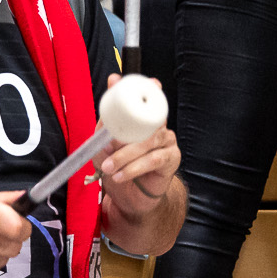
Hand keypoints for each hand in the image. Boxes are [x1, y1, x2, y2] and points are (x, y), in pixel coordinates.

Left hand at [97, 73, 179, 215]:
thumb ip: (103, 131)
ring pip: (148, 141)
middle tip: (106, 144)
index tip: (123, 81)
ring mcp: (167, 140)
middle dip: (124, 130)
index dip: (142, 88)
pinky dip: (133, 168)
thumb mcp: (104, 147)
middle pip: (146, 118)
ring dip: (125, 156)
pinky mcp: (172, 158)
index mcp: (143, 117)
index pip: (145, 97)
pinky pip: (153, 160)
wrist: (133, 196)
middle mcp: (158, 124)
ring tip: (108, 167)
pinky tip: (120, 175)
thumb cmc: (120, 166)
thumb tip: (104, 122)